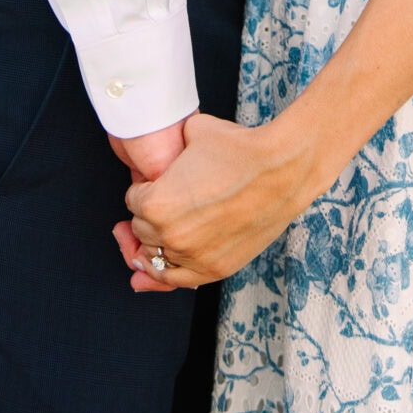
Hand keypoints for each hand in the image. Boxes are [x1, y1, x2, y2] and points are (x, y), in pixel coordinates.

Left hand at [121, 112, 311, 290]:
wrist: (280, 169)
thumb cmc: (238, 148)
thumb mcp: (193, 131)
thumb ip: (170, 145)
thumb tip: (168, 146)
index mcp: (157, 203)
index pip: (133, 201)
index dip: (144, 187)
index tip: (158, 181)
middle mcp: (170, 235)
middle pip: (142, 230)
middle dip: (150, 214)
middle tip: (168, 199)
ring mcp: (193, 256)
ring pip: (156, 258)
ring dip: (156, 244)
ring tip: (162, 232)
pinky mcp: (216, 269)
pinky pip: (178, 281)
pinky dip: (167, 273)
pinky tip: (165, 263)